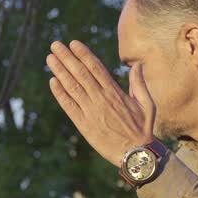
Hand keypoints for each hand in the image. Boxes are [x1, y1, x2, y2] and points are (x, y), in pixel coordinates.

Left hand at [46, 40, 155, 165]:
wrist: (135, 154)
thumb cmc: (143, 129)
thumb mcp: (147, 104)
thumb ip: (139, 84)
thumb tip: (136, 65)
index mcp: (115, 92)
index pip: (96, 68)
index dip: (83, 54)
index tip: (73, 43)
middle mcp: (101, 99)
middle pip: (81, 73)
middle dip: (67, 58)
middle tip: (55, 45)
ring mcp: (91, 111)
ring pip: (73, 87)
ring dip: (60, 71)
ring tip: (50, 58)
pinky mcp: (84, 125)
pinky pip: (69, 106)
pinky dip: (60, 94)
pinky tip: (52, 81)